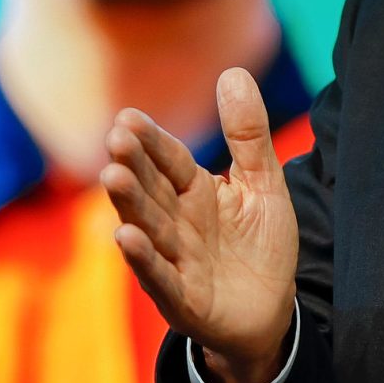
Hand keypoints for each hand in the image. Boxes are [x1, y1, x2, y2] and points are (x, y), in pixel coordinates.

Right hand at [101, 68, 297, 382]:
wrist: (270, 310)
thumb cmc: (260, 243)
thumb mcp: (263, 182)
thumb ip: (248, 133)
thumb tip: (233, 72)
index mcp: (195, 191)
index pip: (169, 160)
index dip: (151, 141)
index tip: (128, 117)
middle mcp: (177, 223)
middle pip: (152, 190)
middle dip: (133, 166)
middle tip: (116, 139)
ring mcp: (176, 261)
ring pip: (149, 228)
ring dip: (130, 205)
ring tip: (113, 177)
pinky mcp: (182, 299)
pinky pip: (160, 277)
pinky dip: (143, 259)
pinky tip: (124, 237)